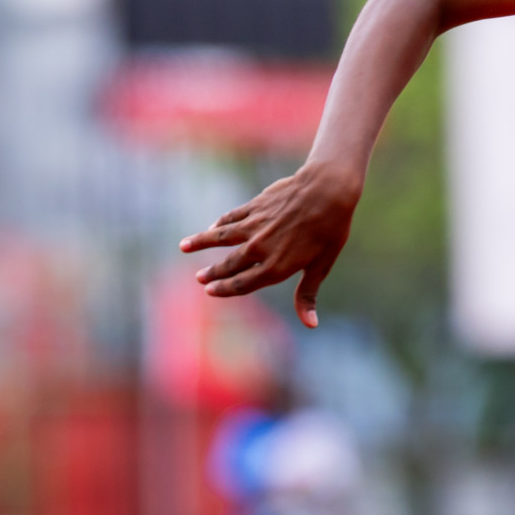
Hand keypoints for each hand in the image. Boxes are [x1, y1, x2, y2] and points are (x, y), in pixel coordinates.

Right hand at [179, 162, 361, 327]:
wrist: (327, 189)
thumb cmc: (330, 228)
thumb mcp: (322, 265)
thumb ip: (308, 294)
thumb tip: (310, 325)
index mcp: (276, 266)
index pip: (242, 284)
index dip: (224, 289)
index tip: (210, 291)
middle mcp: (259, 248)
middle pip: (229, 264)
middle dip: (212, 273)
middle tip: (199, 278)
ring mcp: (254, 225)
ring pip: (220, 237)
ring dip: (200, 242)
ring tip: (183, 246)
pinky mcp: (255, 206)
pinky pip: (231, 217)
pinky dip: (219, 223)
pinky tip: (211, 227)